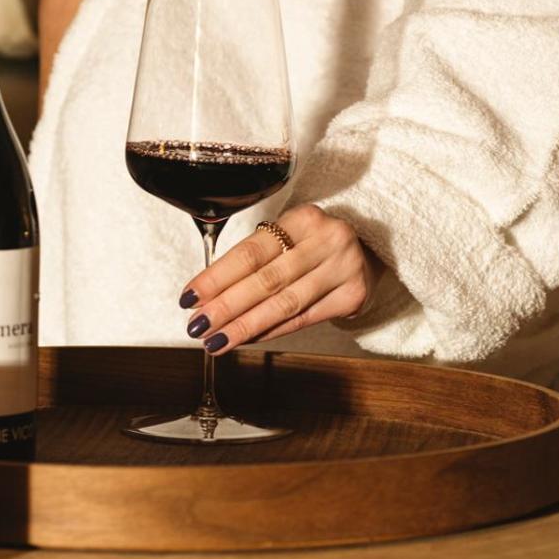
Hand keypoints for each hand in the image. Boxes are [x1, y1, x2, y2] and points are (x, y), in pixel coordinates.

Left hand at [180, 205, 381, 353]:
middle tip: (197, 325)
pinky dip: (272, 331)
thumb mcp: (289, 236)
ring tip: (216, 340)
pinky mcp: (353, 295)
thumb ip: (255, 258)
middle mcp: (326, 239)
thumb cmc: (315, 245)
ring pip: (284, 304)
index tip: (190, 296)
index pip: (251, 251)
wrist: (369, 251)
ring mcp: (343, 267)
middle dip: (226, 306)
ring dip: (245, 326)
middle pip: (266, 279)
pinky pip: (303, 318)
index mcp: (303, 218)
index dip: (217, 276)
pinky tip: (248, 339)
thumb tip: (207, 295)